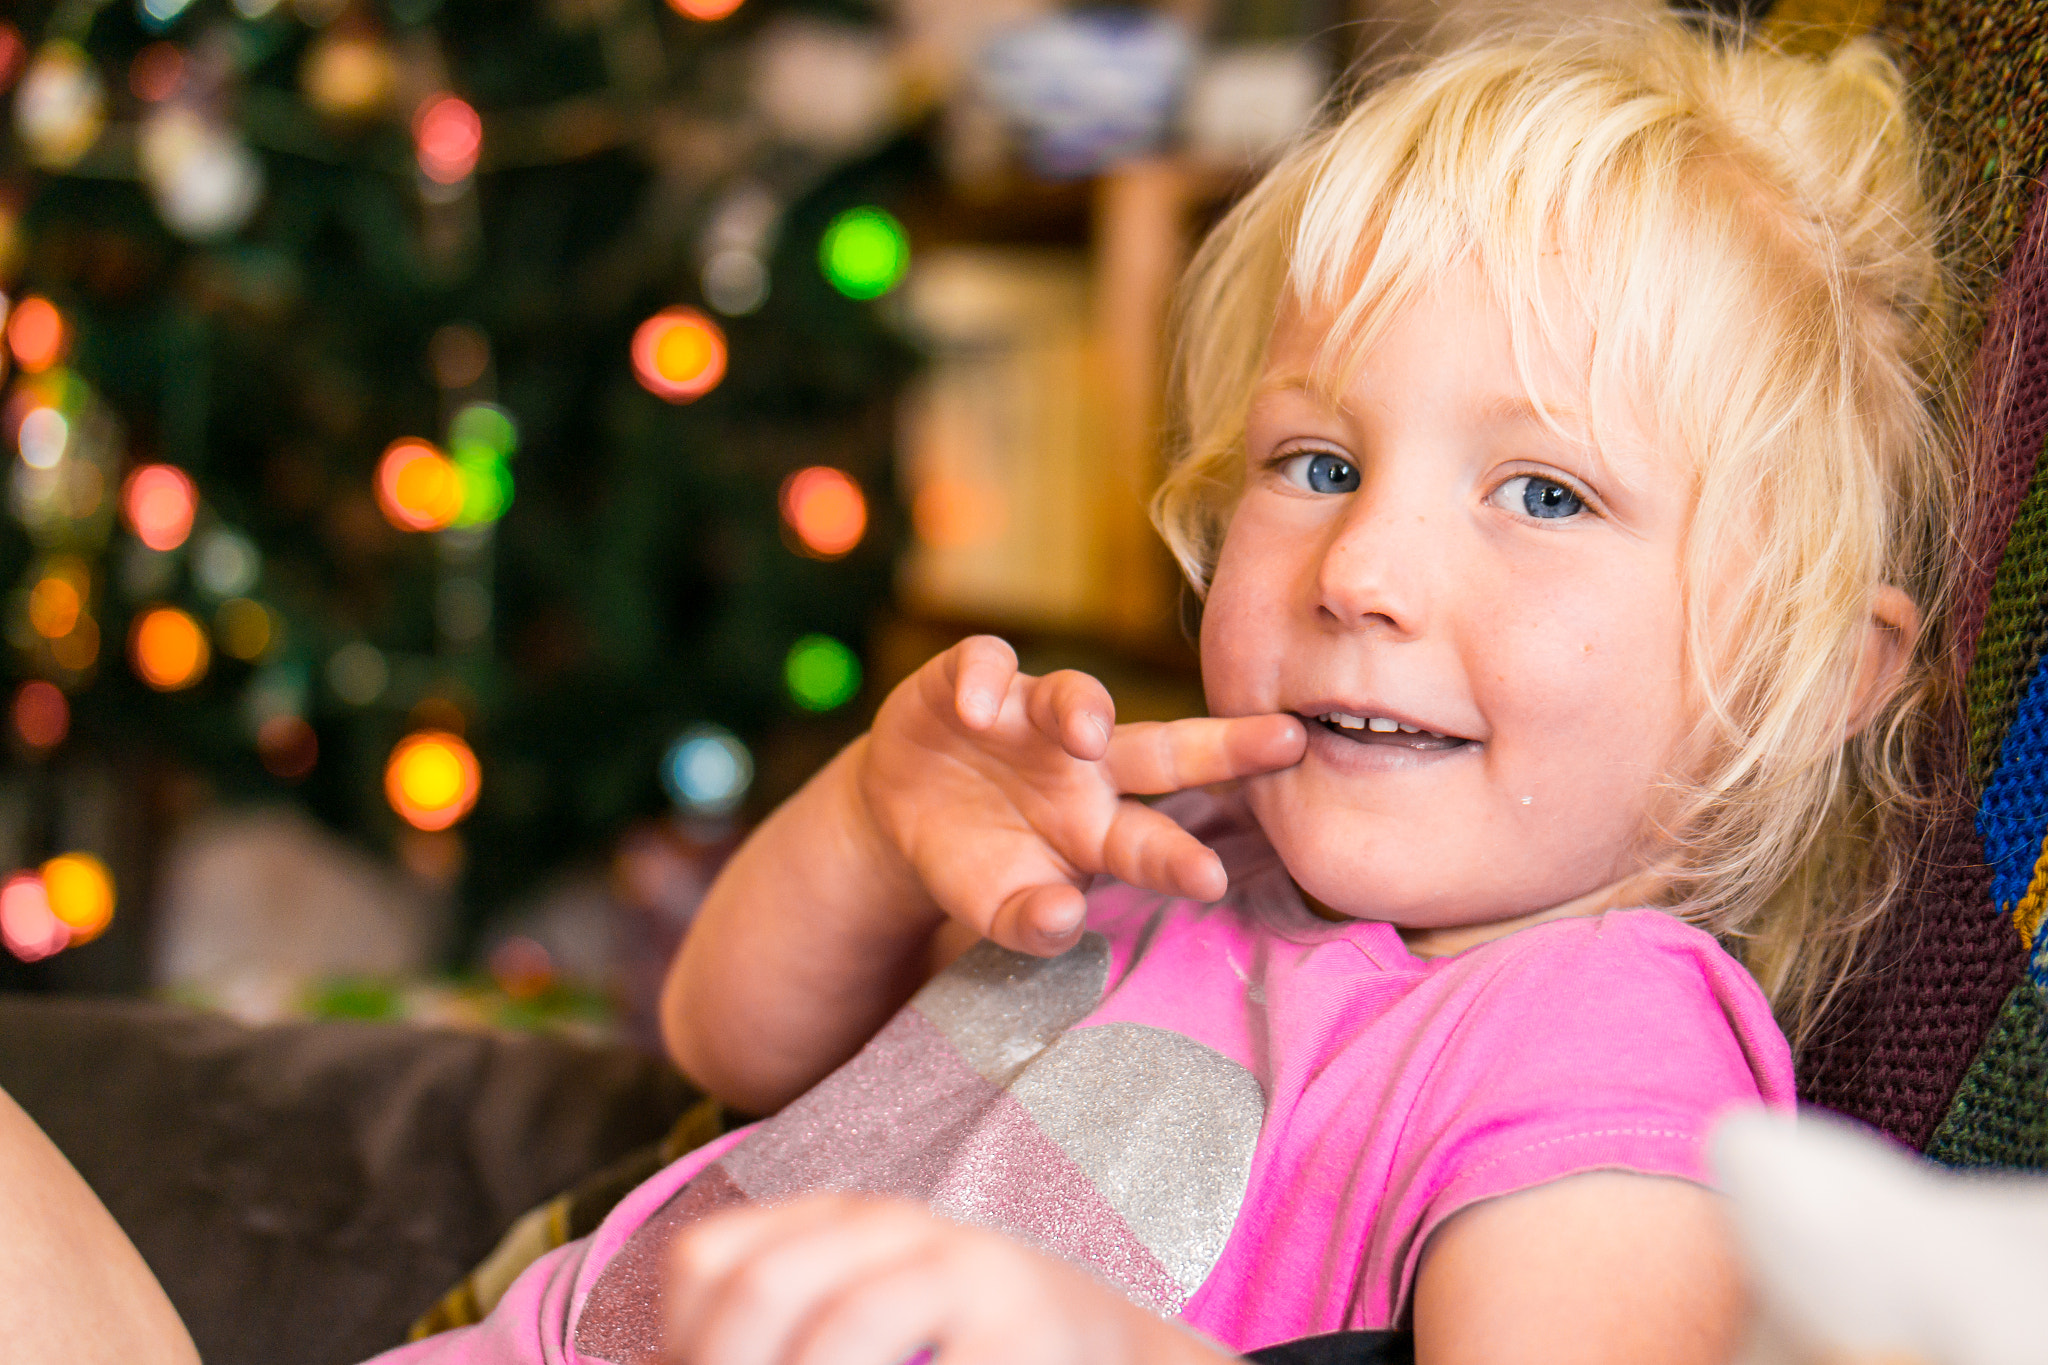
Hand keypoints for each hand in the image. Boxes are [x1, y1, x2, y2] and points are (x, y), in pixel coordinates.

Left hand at [665, 1194, 1237, 1364]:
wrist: (1116, 1359)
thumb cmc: (968, 1358)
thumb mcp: (867, 1325)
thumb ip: (781, 1338)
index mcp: (845, 1222)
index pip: (710, 1263)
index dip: (681, 1350)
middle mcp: (900, 1227)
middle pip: (759, 1290)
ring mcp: (967, 1272)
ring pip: (832, 1337)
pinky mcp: (1020, 1336)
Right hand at [856, 636, 1304, 956]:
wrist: (902, 808)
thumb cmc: (974, 863)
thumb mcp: (998, 908)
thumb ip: (1032, 924)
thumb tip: (1065, 916)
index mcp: (1102, 829)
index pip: (1157, 844)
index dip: (1181, 861)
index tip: (1213, 881)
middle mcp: (1087, 765)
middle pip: (1163, 751)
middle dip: (1226, 746)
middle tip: (1285, 740)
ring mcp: (1032, 716)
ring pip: (1075, 695)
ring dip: (1083, 708)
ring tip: (1085, 731)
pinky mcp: (972, 680)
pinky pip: (985, 665)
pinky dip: (982, 681)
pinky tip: (975, 709)